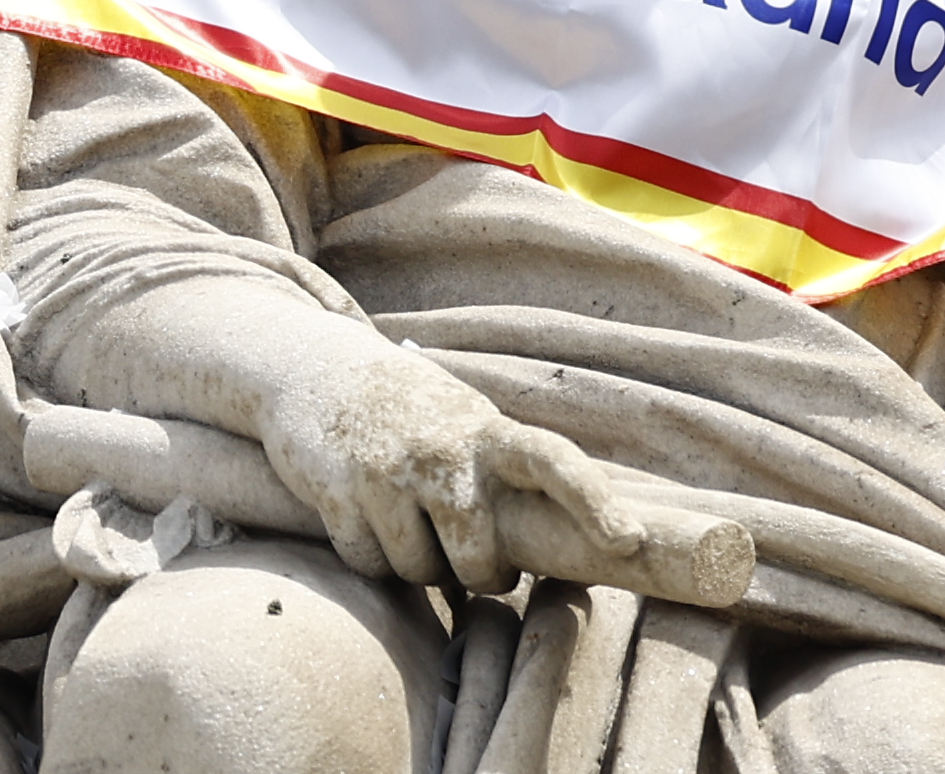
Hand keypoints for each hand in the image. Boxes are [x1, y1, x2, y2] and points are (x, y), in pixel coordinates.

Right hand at [255, 339, 640, 591]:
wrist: (316, 371)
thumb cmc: (411, 411)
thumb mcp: (465, 420)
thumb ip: (505, 467)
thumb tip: (569, 535)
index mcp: (485, 430)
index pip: (554, 459)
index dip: (593, 501)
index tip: (628, 539)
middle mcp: (441, 451)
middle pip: (479, 559)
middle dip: (482, 575)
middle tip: (478, 564)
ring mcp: (387, 473)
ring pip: (421, 571)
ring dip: (420, 567)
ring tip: (412, 525)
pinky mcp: (338, 494)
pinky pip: (370, 565)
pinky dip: (373, 559)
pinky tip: (368, 519)